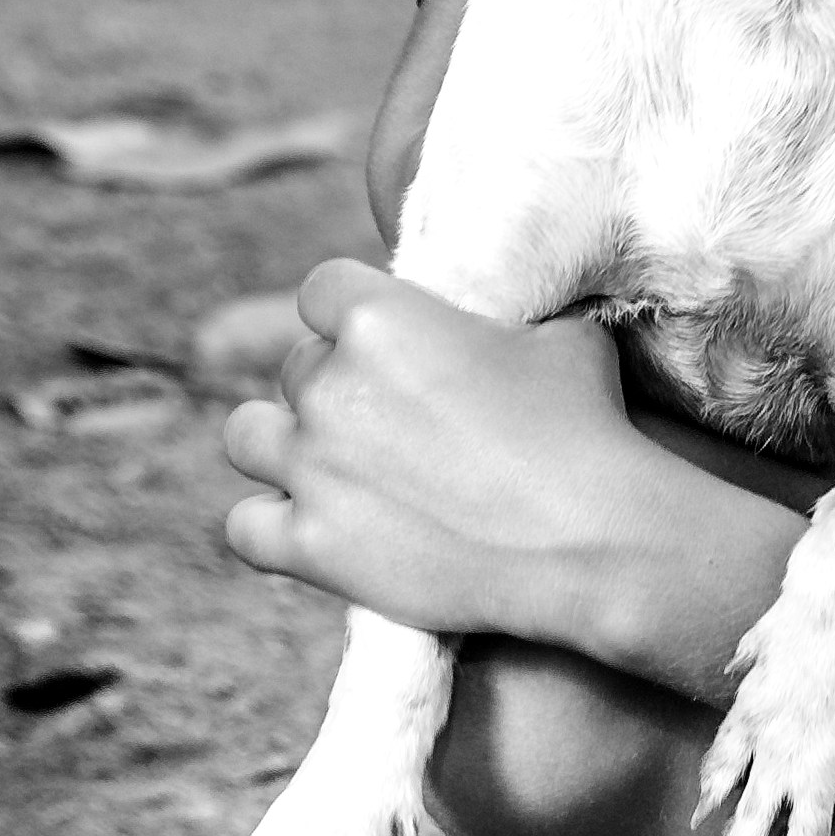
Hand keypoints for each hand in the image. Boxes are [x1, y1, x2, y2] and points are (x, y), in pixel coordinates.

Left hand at [220, 263, 640, 646]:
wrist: (590, 539)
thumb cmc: (584, 427)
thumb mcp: (559, 334)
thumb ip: (504, 318)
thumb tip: (507, 320)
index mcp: (381, 318)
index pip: (322, 290)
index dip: (350, 313)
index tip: (382, 339)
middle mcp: (331, 386)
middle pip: (297, 369)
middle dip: (338, 387)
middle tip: (393, 420)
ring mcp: (312, 468)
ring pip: (246, 436)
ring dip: (284, 444)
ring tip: (334, 464)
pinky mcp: (310, 545)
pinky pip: (244, 527)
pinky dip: (270, 525)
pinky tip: (314, 525)